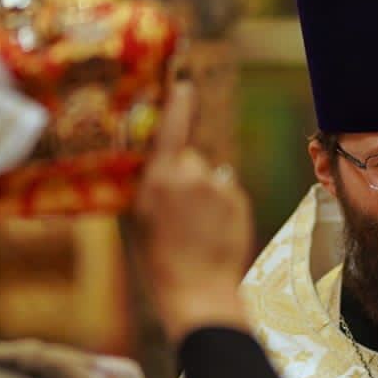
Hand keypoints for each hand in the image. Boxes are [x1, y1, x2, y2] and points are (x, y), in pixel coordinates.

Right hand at [133, 81, 253, 340]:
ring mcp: (219, 187)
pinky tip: (212, 231)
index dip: (179, 102)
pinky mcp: (240, 200)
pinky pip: (226, 192)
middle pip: (189, 157)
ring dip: (203, 191)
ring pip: (209, 176)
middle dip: (183, 173)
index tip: (184, 85)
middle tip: (176, 209)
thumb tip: (157, 164)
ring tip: (195, 227)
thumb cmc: (158, 261)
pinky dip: (220, 205)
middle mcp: (192, 175)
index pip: (173, 127)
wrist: (198, 292)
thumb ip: (148, 184)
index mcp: (160, 177)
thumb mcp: (138, 218)